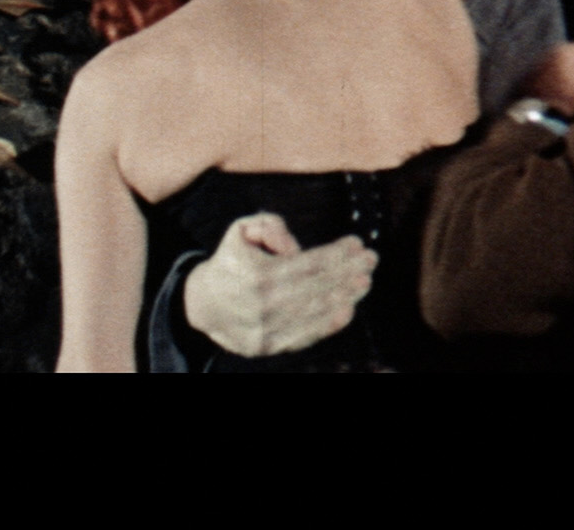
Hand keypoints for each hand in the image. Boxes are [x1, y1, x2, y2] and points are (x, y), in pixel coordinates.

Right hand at [183, 212, 376, 357]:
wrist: (202, 304)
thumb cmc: (230, 262)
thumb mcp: (241, 231)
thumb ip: (269, 226)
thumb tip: (294, 247)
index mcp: (258, 274)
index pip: (308, 263)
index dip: (337, 254)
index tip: (358, 243)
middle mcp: (264, 305)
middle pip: (317, 287)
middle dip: (348, 272)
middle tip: (371, 259)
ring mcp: (266, 329)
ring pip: (314, 312)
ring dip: (345, 296)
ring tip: (365, 281)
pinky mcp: (268, 347)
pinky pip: (304, 336)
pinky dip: (328, 325)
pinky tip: (348, 310)